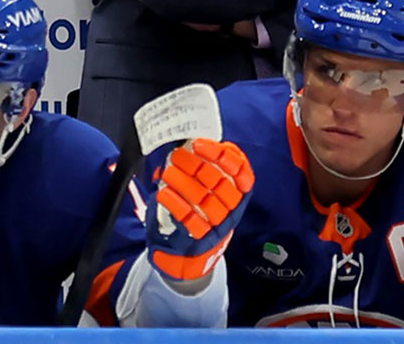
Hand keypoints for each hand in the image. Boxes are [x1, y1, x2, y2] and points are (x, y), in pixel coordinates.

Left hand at [147, 138, 254, 282]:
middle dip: (196, 165)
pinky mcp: (201, 241)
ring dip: (184, 183)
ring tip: (167, 172)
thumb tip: (185, 146)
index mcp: (238, 193)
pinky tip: (163, 193)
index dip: (223, 155)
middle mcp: (232, 209)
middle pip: (220, 182)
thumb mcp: (205, 192)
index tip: (200, 144)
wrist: (187, 259)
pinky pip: (190, 221)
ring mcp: (218, 226)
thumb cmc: (196, 216)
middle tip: (176, 155)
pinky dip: (176, 204)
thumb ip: (202, 170)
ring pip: (205, 200)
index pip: (241, 170)